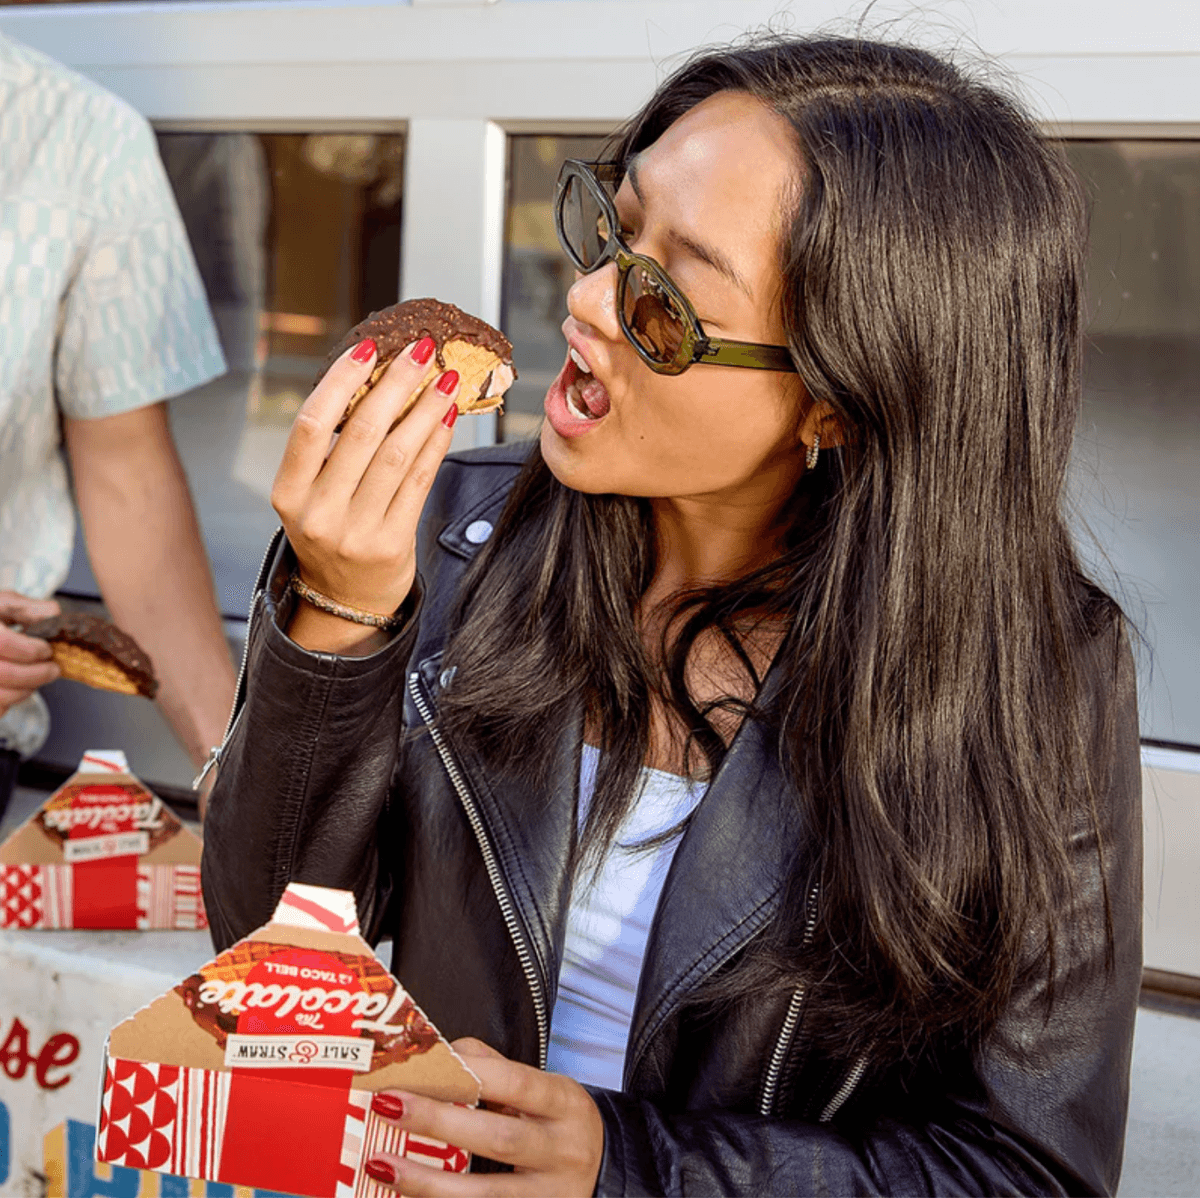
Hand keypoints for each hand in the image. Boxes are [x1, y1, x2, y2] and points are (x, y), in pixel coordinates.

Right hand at [0, 593, 61, 717]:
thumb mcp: (6, 604)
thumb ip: (30, 609)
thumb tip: (54, 614)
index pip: (4, 643)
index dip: (31, 650)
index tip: (47, 650)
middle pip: (4, 673)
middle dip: (37, 674)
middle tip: (54, 669)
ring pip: (0, 695)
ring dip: (27, 689)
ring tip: (38, 678)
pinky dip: (10, 702)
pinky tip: (18, 688)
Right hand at [270, 336, 460, 652]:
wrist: (346, 600)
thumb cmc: (332, 532)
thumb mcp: (313, 494)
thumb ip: (332, 447)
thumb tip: (377, 378)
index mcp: (289, 492)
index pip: (311, 424)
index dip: (340, 380)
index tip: (368, 347)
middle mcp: (318, 513)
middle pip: (361, 433)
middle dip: (396, 384)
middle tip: (423, 350)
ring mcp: (355, 531)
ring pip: (396, 455)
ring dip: (425, 410)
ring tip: (445, 380)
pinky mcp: (391, 544)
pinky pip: (419, 482)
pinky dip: (435, 444)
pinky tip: (446, 418)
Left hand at [362, 1038, 603, 1196]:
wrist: (607, 1174)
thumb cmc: (560, 1124)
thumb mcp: (545, 1090)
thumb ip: (497, 1069)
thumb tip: (445, 1051)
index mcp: (565, 1104)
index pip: (517, 1084)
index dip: (470, 1073)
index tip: (423, 1064)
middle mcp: (563, 1152)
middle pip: (500, 1139)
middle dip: (440, 1122)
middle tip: (388, 1104)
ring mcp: (550, 1197)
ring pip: (486, 1195)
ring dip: (427, 1181)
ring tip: (380, 1163)